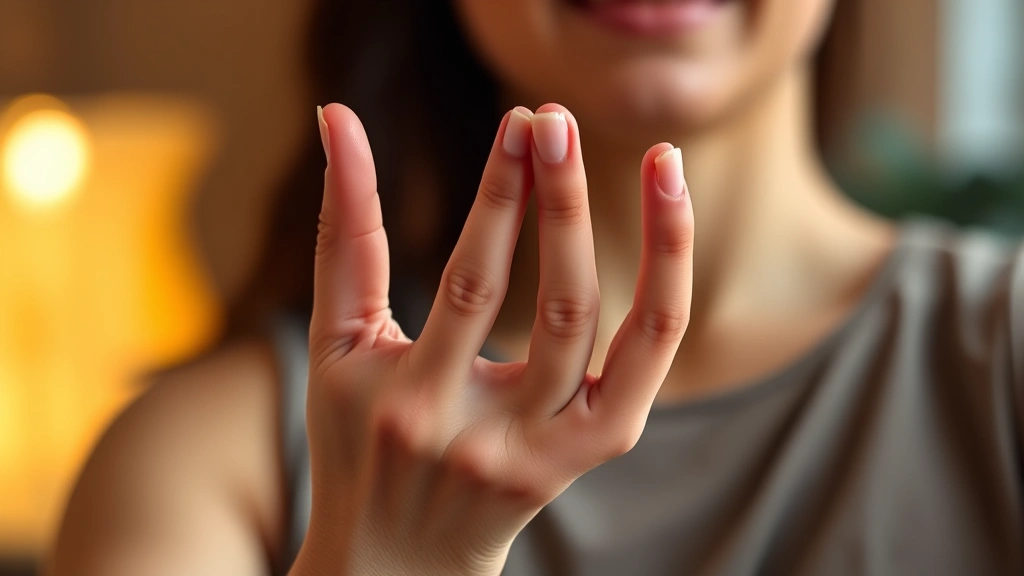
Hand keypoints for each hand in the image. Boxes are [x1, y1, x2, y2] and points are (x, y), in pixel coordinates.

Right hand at [292, 103, 693, 575]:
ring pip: (618, 336)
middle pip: (557, 306)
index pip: (473, 284)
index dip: (501, 197)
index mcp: (413, 402)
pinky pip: (646, 368)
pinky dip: (665, 293)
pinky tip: (671, 227)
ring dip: (653, 240)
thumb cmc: (358, 439)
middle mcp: (487, 435)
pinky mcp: (585, 455)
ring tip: (660, 160)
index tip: (518, 125)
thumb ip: (345, 231)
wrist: (399, 559)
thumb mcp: (336, 345)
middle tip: (559, 123)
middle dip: (564, 202)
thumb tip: (338, 118)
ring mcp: (548, 452)